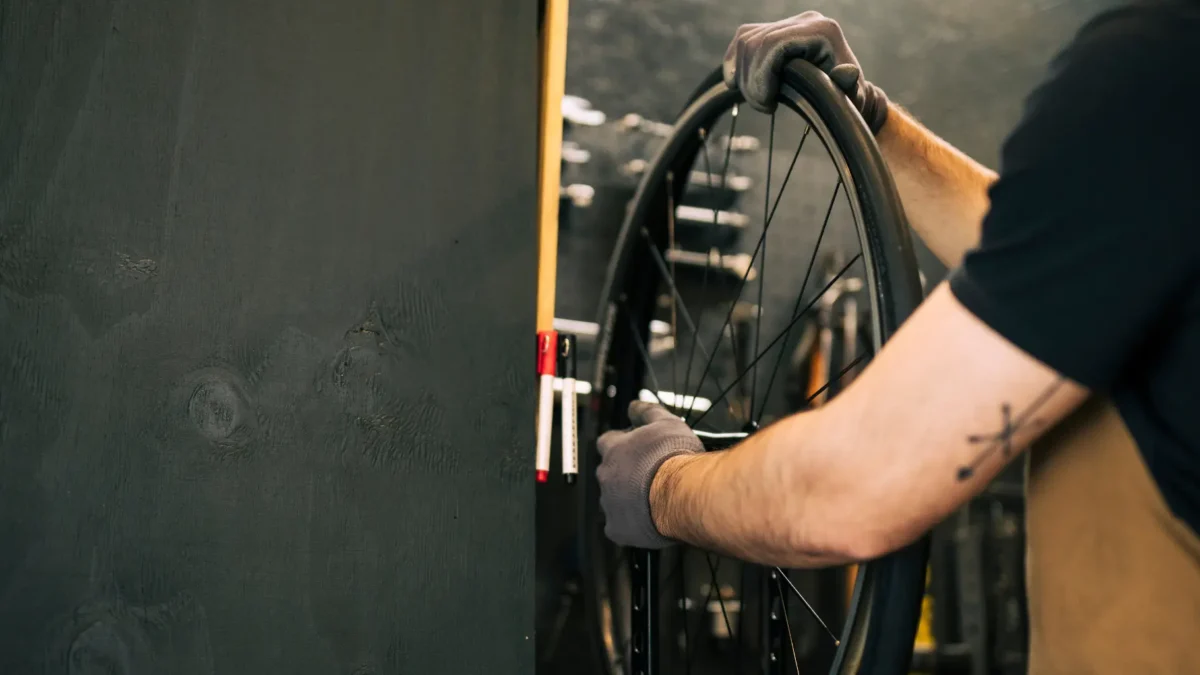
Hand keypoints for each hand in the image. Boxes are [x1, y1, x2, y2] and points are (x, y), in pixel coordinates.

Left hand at [596, 401, 703, 548]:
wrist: (683, 494)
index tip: (636, 450)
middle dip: (624, 474)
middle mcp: (606, 474)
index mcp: (614, 449)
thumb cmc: (675, 458)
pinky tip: (647, 520)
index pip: (607, 442)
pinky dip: (629, 524)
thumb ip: (646, 411)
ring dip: (627, 499)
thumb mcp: (665, 422)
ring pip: (612, 500)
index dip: (622, 445)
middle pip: (608, 472)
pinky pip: (618, 527)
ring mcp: (608, 503)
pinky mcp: (616, 528)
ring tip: (652, 500)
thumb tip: (633, 405)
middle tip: (647, 477)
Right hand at [722, 11, 888, 133]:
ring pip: (745, 41)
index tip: (768, 103)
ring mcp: (787, 23)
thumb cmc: (850, 98)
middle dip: (751, 80)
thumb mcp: (854, 98)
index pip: (774, 43)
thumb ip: (849, 87)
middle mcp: (805, 21)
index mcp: (823, 31)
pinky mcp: (773, 31)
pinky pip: (743, 39)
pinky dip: (735, 63)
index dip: (761, 75)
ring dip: (743, 76)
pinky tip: (737, 84)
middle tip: (763, 105)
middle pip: (755, 42)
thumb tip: (847, 73)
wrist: (845, 91)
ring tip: (759, 99)